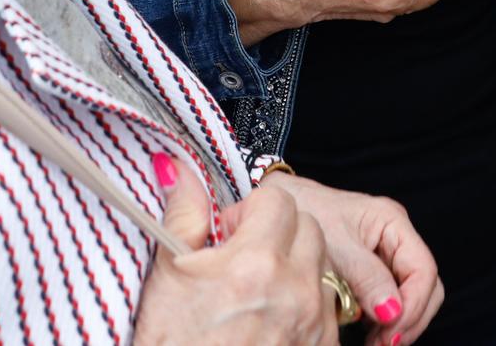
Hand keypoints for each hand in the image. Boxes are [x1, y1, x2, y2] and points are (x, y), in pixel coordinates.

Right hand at [135, 170, 333, 344]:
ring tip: (259, 290)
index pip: (280, 201)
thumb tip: (180, 168)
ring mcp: (313, 323)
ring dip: (298, 268)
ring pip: (323, 268)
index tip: (232, 230)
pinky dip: (308, 306)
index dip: (252, 210)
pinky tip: (272, 320)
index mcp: (255, 261)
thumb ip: (184, 214)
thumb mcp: (167, 276)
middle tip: (246, 254)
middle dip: (281, 231)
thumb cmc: (172, 344)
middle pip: (310, 228)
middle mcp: (294, 289)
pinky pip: (328, 310)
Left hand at [265, 174, 443, 344]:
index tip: (391, 330)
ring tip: (376, 342)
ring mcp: (388, 255)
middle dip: (411, 318)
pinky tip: (370, 332)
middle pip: (427, 285)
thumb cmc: (306, 212)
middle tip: (385, 343)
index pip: (423, 270)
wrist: (283, 205)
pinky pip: (394, 299)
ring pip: (414, 296)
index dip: (414, 305)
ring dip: (400, 323)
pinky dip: (388, 320)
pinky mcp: (376, 271)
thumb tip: (392, 311)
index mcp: (393, 222)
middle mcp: (397, 238)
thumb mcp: (335, 246)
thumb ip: (366, 277)